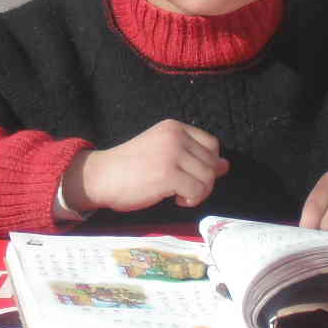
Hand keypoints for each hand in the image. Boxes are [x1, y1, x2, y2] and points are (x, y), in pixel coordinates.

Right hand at [63, 119, 229, 214]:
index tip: (189, 174)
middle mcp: (174, 136)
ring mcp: (171, 154)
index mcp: (173, 127)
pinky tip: (175, 199)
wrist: (101, 176)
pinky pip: (197, 191)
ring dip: (198, 192)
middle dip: (203, 181)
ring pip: (208, 178)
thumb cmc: (129, 166)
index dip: (207, 163)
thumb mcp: (162, 153)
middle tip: (183, 188)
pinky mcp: (168, 175)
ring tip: (179, 194)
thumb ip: (192, 157)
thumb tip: (225, 166)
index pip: (212, 144)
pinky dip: (191, 200)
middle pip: (212, 162)